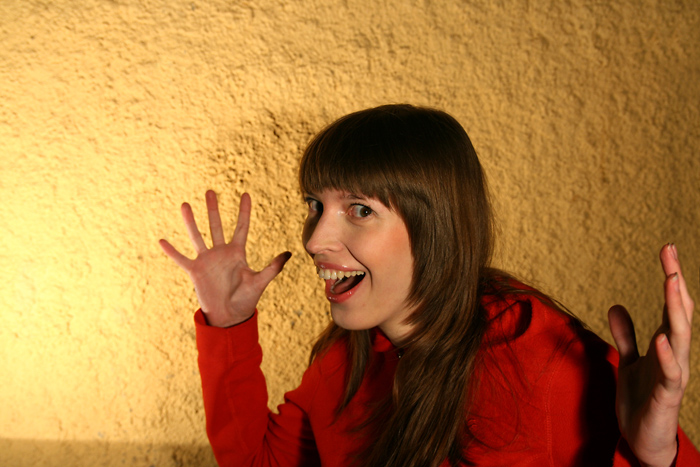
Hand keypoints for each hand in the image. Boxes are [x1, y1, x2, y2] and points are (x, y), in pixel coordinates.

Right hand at [159, 190, 291, 326]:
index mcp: (237, 253)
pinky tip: (161, 240)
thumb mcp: (260, 281)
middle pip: (216, 226)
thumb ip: (273, 267)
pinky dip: (171, 251)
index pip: (242, 227)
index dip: (244, 211)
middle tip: (210, 191)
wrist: (230, 316)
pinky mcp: (195, 271)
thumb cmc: (246, 299)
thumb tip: (290, 253)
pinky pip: (181, 259)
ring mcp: (207, 260)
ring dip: (191, 222)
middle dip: (213, 209)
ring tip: (185, 205)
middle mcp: (221, 253)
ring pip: (197, 236)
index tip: (245, 194)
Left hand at [608, 244, 693, 466]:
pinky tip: (661, 337)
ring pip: (680, 336)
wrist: (642, 439)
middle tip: (670, 252)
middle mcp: (674, 354)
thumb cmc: (640, 399)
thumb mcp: (629, 360)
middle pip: (678, 312)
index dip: (671, 277)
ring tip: (672, 281)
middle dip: (675, 282)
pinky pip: (670, 372)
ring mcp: (673, 374)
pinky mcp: (666, 395)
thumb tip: (615, 305)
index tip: (667, 247)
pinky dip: (666, 354)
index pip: (670, 304)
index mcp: (665, 344)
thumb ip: (625, 334)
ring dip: (676, 309)